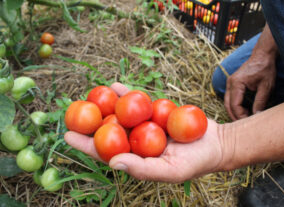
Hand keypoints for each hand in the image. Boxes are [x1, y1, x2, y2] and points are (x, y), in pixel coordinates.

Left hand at [64, 83, 224, 182]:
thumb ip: (142, 169)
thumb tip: (112, 162)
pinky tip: (114, 86)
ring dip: (105, 105)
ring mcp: (145, 124)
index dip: (86, 145)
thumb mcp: (171, 171)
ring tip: (88, 96)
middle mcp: (137, 141)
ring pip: (121, 113)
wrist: (216, 142)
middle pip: (108, 131)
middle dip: (90, 123)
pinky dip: (126, 94)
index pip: (106, 152)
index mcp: (136, 158)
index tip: (67, 136)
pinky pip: (138, 101)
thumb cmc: (195, 162)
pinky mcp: (155, 111)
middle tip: (70, 112)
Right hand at [225, 54, 275, 119]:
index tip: (249, 122)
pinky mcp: (232, 84)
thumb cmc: (264, 68)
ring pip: (227, 102)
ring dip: (234, 112)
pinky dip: (234, 106)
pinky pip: (230, 98)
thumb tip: (256, 116)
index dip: (240, 115)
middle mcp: (229, 83)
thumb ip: (260, 102)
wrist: (262, 56)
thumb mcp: (266, 87)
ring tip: (243, 119)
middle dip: (234, 116)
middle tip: (243, 125)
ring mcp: (229, 83)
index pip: (235, 105)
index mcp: (236, 83)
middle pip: (227, 105)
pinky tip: (242, 110)